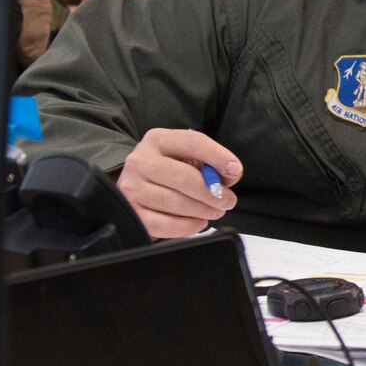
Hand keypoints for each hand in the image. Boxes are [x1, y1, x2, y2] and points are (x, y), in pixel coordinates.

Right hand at [118, 128, 241, 237]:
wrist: (139, 190)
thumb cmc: (172, 173)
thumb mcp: (190, 160)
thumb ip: (212, 164)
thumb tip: (231, 173)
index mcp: (158, 140)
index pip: (193, 142)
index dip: (218, 156)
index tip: (235, 170)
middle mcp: (140, 161)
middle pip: (183, 177)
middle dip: (212, 192)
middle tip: (228, 201)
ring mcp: (131, 187)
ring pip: (174, 202)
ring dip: (202, 210)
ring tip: (215, 211)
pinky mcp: (131, 213)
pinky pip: (164, 224)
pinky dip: (188, 226)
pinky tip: (198, 222)